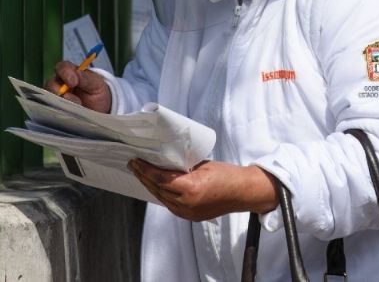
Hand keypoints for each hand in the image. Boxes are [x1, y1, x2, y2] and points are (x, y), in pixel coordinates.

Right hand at [45, 61, 111, 112]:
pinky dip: (59, 112)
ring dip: (61, 104)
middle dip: (59, 91)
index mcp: (70, 73)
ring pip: (49, 98)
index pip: (62, 68)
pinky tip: (70, 115)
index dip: (65, 73)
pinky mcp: (55, 109)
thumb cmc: (97, 92)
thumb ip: (87, 78)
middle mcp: (59, 84)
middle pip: (51, 84)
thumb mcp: (96, 84)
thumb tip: (77, 72)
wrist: (100, 109)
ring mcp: (55, 97)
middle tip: (75, 100)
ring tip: (76, 108)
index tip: (73, 83)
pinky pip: (52, 110)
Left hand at [128, 159, 278, 221]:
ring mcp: (188, 212)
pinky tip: (157, 187)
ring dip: (151, 186)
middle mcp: (186, 203)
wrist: (243, 192)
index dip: (145, 170)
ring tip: (142, 175)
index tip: (136, 161)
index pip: (160, 178)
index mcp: (190, 188)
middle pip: (158, 189)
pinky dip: (162, 195)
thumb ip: (183, 167)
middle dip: (144, 177)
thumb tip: (166, 163)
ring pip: (162, 199)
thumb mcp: (202, 165)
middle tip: (134, 165)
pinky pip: (170, 205)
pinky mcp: (191, 216)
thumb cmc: (227, 175)